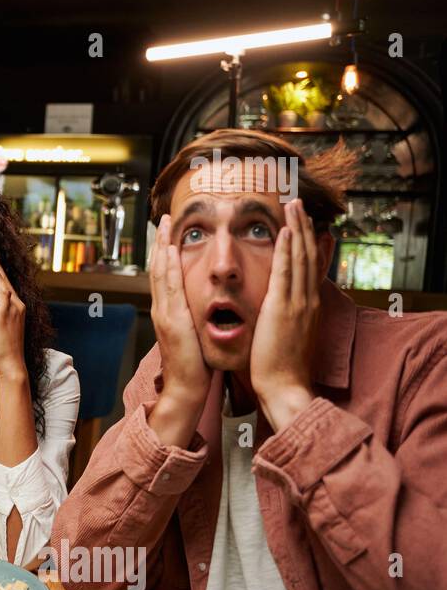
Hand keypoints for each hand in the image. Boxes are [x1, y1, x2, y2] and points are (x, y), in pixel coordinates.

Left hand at [0, 244, 26, 381]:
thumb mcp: (0, 328)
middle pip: (4, 278)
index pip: (5, 283)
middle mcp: (17, 305)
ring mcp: (13, 309)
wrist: (11, 364)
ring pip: (2, 282)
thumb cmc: (4, 350)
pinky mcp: (5, 314)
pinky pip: (1, 293)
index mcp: (16, 307)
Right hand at [150, 215, 212, 407]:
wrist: (187, 389)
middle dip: (160, 242)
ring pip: (160, 273)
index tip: (170, 232)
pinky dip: (168, 268)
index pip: (166, 275)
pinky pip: (169, 288)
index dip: (166, 252)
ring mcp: (164, 314)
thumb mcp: (195, 335)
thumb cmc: (196, 366)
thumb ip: (196, 317)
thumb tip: (206, 305)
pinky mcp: (171, 321)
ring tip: (164, 226)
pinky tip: (171, 252)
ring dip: (162, 247)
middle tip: (163, 219)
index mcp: (169, 312)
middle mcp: (162, 309)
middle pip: (158, 268)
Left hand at [250, 198, 319, 429]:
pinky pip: (286, 272)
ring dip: (297, 228)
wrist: (284, 387)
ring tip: (293, 205)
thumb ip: (285, 317)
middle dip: (304, 226)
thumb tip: (277, 307)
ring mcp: (298, 303)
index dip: (310, 242)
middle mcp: (307, 299)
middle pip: (308, 254)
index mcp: (307, 306)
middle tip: (299, 202)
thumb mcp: (286, 335)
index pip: (311, 266)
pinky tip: (285, 231)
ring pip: (300, 257)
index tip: (308, 222)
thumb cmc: (279, 366)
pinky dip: (287, 250)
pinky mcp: (284, 308)